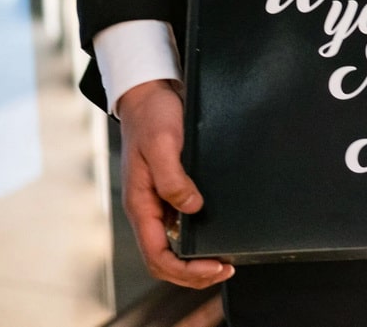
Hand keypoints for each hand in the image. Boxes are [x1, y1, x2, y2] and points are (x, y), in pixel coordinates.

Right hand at [116, 79, 232, 288]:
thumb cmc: (152, 116)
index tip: (214, 267)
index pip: (157, 254)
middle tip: (226, 269)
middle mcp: (149, 208)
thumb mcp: (162, 144)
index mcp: (141, 204)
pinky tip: (219, 234)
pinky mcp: (172, 191)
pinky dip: (198, 238)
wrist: (151, 94)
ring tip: (225, 260)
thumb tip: (192, 207)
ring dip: (196, 259)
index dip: (185, 269)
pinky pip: (182, 226)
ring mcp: (159, 202)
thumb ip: (173, 178)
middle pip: (165, 258)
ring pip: (174, 245)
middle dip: (194, 272)